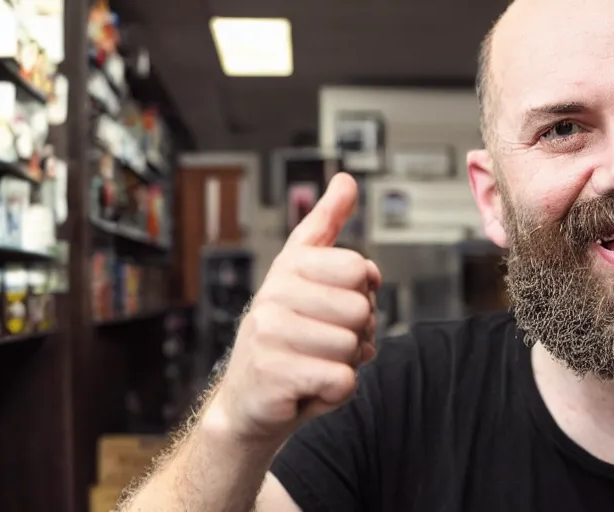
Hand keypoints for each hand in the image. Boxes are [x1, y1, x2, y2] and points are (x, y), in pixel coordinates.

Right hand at [212, 173, 380, 442]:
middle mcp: (274, 293)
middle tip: (325, 343)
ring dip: (345, 364)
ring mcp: (269, 333)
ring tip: (314, 363)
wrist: (249, 402)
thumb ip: (326, 226)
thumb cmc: (286, 338)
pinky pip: (342, 381)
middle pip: (361, 309)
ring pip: (353, 347)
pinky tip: (310, 387)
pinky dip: (336, 392)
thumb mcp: (304, 276)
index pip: (361, 269)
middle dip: (357, 334)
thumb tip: (346, 180)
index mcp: (289, 266)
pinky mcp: (274, 373)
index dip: (363, 294)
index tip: (337, 305)